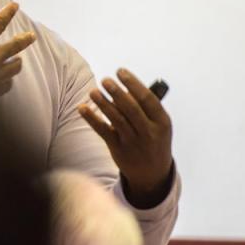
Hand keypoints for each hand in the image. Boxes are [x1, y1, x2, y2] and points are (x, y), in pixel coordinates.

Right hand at [0, 2, 35, 97]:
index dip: (8, 12)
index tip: (16, 5)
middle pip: (15, 46)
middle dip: (25, 39)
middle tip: (31, 36)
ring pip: (14, 67)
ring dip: (16, 61)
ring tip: (17, 60)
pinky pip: (6, 85)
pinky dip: (7, 80)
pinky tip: (4, 79)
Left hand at [78, 68, 173, 205]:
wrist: (153, 173)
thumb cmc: (154, 139)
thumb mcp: (159, 125)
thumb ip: (145, 107)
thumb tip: (122, 86)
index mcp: (162, 122)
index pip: (147, 99)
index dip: (133, 83)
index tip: (120, 71)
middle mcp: (149, 133)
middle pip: (131, 109)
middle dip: (117, 92)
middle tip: (105, 80)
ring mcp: (134, 143)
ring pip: (117, 120)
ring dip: (103, 104)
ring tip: (93, 91)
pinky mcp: (119, 150)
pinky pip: (104, 132)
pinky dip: (92, 119)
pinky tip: (82, 108)